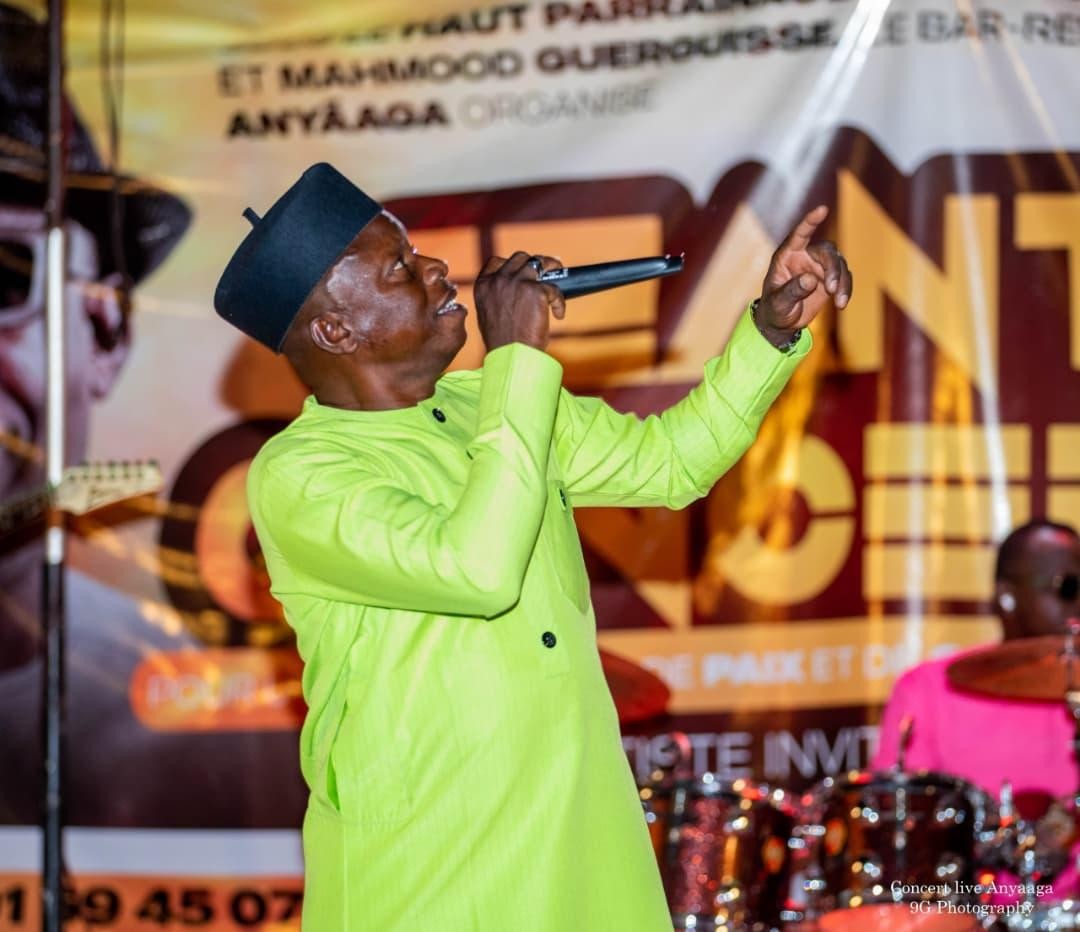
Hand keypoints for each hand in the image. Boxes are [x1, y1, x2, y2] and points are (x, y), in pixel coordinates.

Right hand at [474, 251, 565, 350]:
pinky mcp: (536, 291)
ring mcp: (518, 282)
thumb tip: (517, 292)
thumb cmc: (503, 343)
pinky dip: (559, 301)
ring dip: (550, 266)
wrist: (511, 356)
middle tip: (546, 269)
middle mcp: (499, 280)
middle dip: (533, 262)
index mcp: (483, 286)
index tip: (522, 269)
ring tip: (558, 275)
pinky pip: (554, 288)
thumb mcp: (490, 315)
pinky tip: (558, 314)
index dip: (512, 264)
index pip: (496, 262)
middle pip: (520, 258)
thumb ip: (498, 298)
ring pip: (538, 263)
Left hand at [754, 205, 852, 348]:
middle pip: (827, 251)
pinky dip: (846, 289)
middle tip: (832, 289)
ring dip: (842, 282)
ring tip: (839, 303)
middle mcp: (804, 256)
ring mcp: (819, 266)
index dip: (810, 221)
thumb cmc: (774, 309)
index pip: (799, 234)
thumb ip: (792, 291)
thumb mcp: (778, 303)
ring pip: (839, 264)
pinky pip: (844, 278)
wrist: (782, 323)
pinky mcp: (830, 279)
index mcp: (787, 255)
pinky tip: (841, 304)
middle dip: (833, 268)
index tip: (822, 209)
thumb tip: (810, 278)